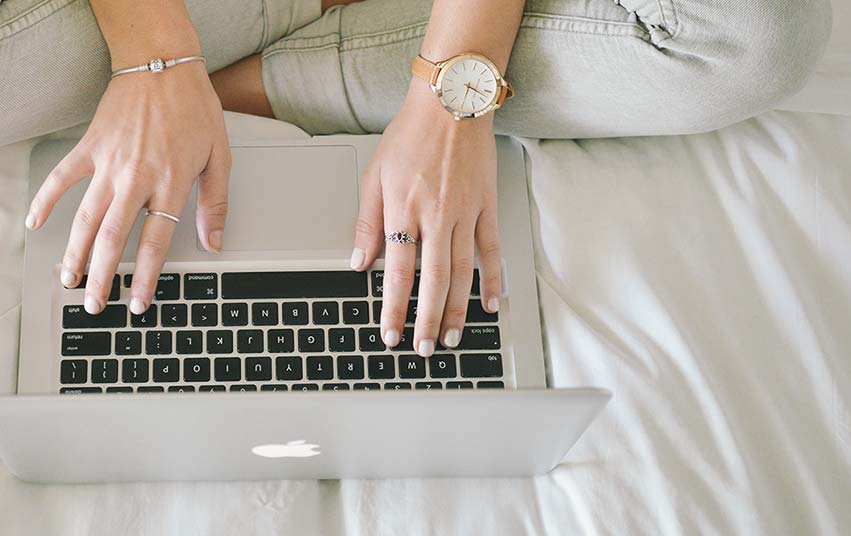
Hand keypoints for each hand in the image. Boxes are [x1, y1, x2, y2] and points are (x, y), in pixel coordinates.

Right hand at [26, 64, 231, 314]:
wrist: (162, 63)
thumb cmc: (193, 107)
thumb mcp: (219, 155)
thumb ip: (215, 203)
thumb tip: (214, 241)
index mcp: (170, 183)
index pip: (155, 242)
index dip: (145, 277)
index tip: (137, 304)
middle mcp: (136, 178)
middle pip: (113, 239)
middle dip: (102, 277)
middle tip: (94, 305)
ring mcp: (109, 163)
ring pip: (86, 218)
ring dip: (74, 253)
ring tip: (67, 280)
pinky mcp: (89, 147)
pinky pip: (62, 178)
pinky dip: (46, 201)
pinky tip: (35, 223)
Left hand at [351, 91, 502, 355]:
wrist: (451, 103)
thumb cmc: (410, 136)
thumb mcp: (374, 176)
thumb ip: (367, 222)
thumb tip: (358, 262)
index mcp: (403, 210)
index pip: (397, 271)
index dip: (393, 307)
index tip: (390, 333)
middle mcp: (436, 216)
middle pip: (432, 280)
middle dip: (428, 320)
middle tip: (425, 348)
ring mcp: (465, 213)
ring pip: (462, 272)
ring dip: (458, 309)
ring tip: (453, 337)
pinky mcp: (487, 207)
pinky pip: (491, 250)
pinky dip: (492, 279)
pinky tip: (490, 304)